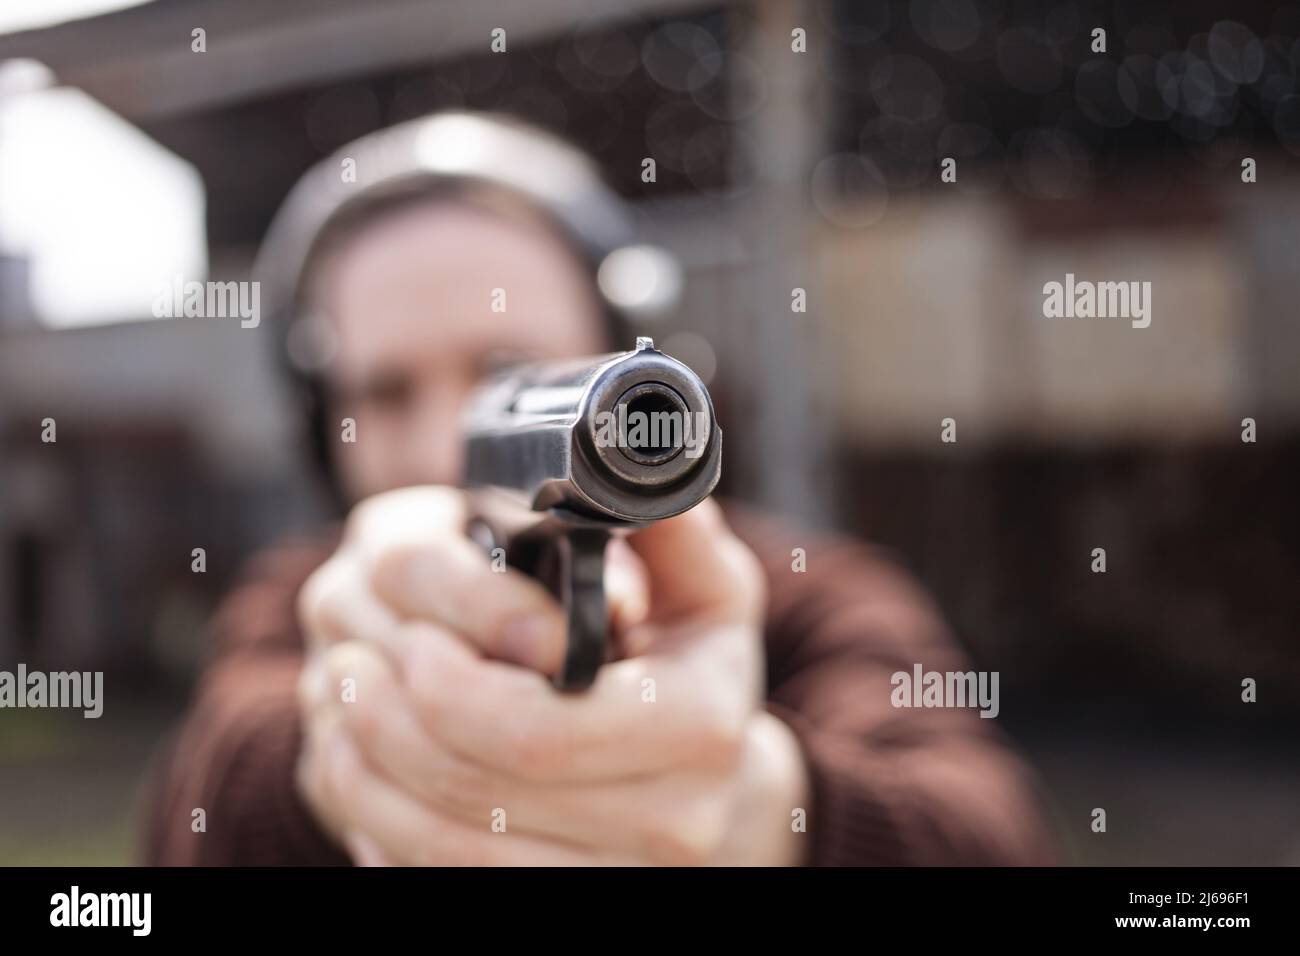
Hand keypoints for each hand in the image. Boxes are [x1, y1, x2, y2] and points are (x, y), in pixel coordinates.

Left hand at [294, 487, 809, 864]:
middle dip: (389, 722)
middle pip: (476, 790)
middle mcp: (666, 825)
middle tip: (345, 661)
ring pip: (442, 849)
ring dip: (366, 773)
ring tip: (342, 701)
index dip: (455, 689)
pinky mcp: (558, 904)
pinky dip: (379, 824)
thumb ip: (664, 525)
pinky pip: (434, 882)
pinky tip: (364, 770)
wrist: (710, 794)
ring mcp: (607, 879)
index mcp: (698, 727)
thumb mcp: (703, 584)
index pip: (541, 731)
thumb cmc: (691, 668)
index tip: (412, 641)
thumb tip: (614, 462)